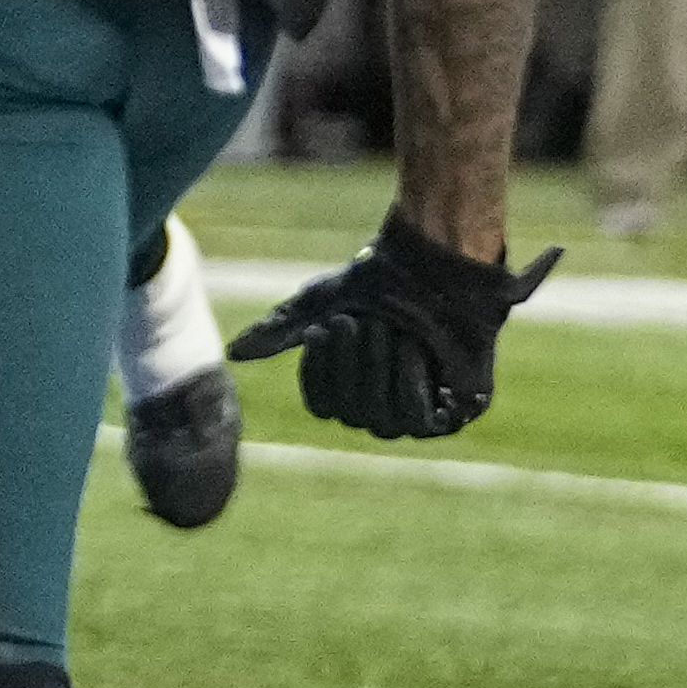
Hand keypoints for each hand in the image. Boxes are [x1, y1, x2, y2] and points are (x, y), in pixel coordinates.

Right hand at [228, 212, 559, 439]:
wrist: (433, 266)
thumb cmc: (378, 281)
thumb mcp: (317, 305)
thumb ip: (277, 333)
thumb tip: (234, 354)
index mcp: (348, 387)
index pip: (322, 405)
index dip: (320, 370)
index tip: (324, 329)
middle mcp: (379, 407)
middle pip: (349, 414)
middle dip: (352, 363)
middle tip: (359, 322)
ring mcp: (416, 413)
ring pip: (382, 421)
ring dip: (381, 368)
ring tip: (393, 329)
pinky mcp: (452, 411)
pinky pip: (419, 419)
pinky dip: (411, 379)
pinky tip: (418, 348)